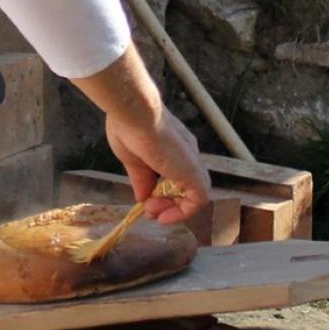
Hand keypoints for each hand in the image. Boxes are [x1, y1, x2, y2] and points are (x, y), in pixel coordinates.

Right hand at [72, 46, 210, 224]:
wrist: (136, 113)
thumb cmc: (129, 128)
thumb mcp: (134, 160)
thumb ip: (142, 180)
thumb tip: (143, 198)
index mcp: (173, 148)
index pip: (174, 176)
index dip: (162, 194)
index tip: (145, 202)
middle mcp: (186, 155)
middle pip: (185, 186)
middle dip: (167, 204)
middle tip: (149, 210)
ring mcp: (191, 162)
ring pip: (194, 193)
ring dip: (174, 208)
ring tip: (153, 211)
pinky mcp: (194, 172)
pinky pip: (199, 198)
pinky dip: (184, 211)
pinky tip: (165, 216)